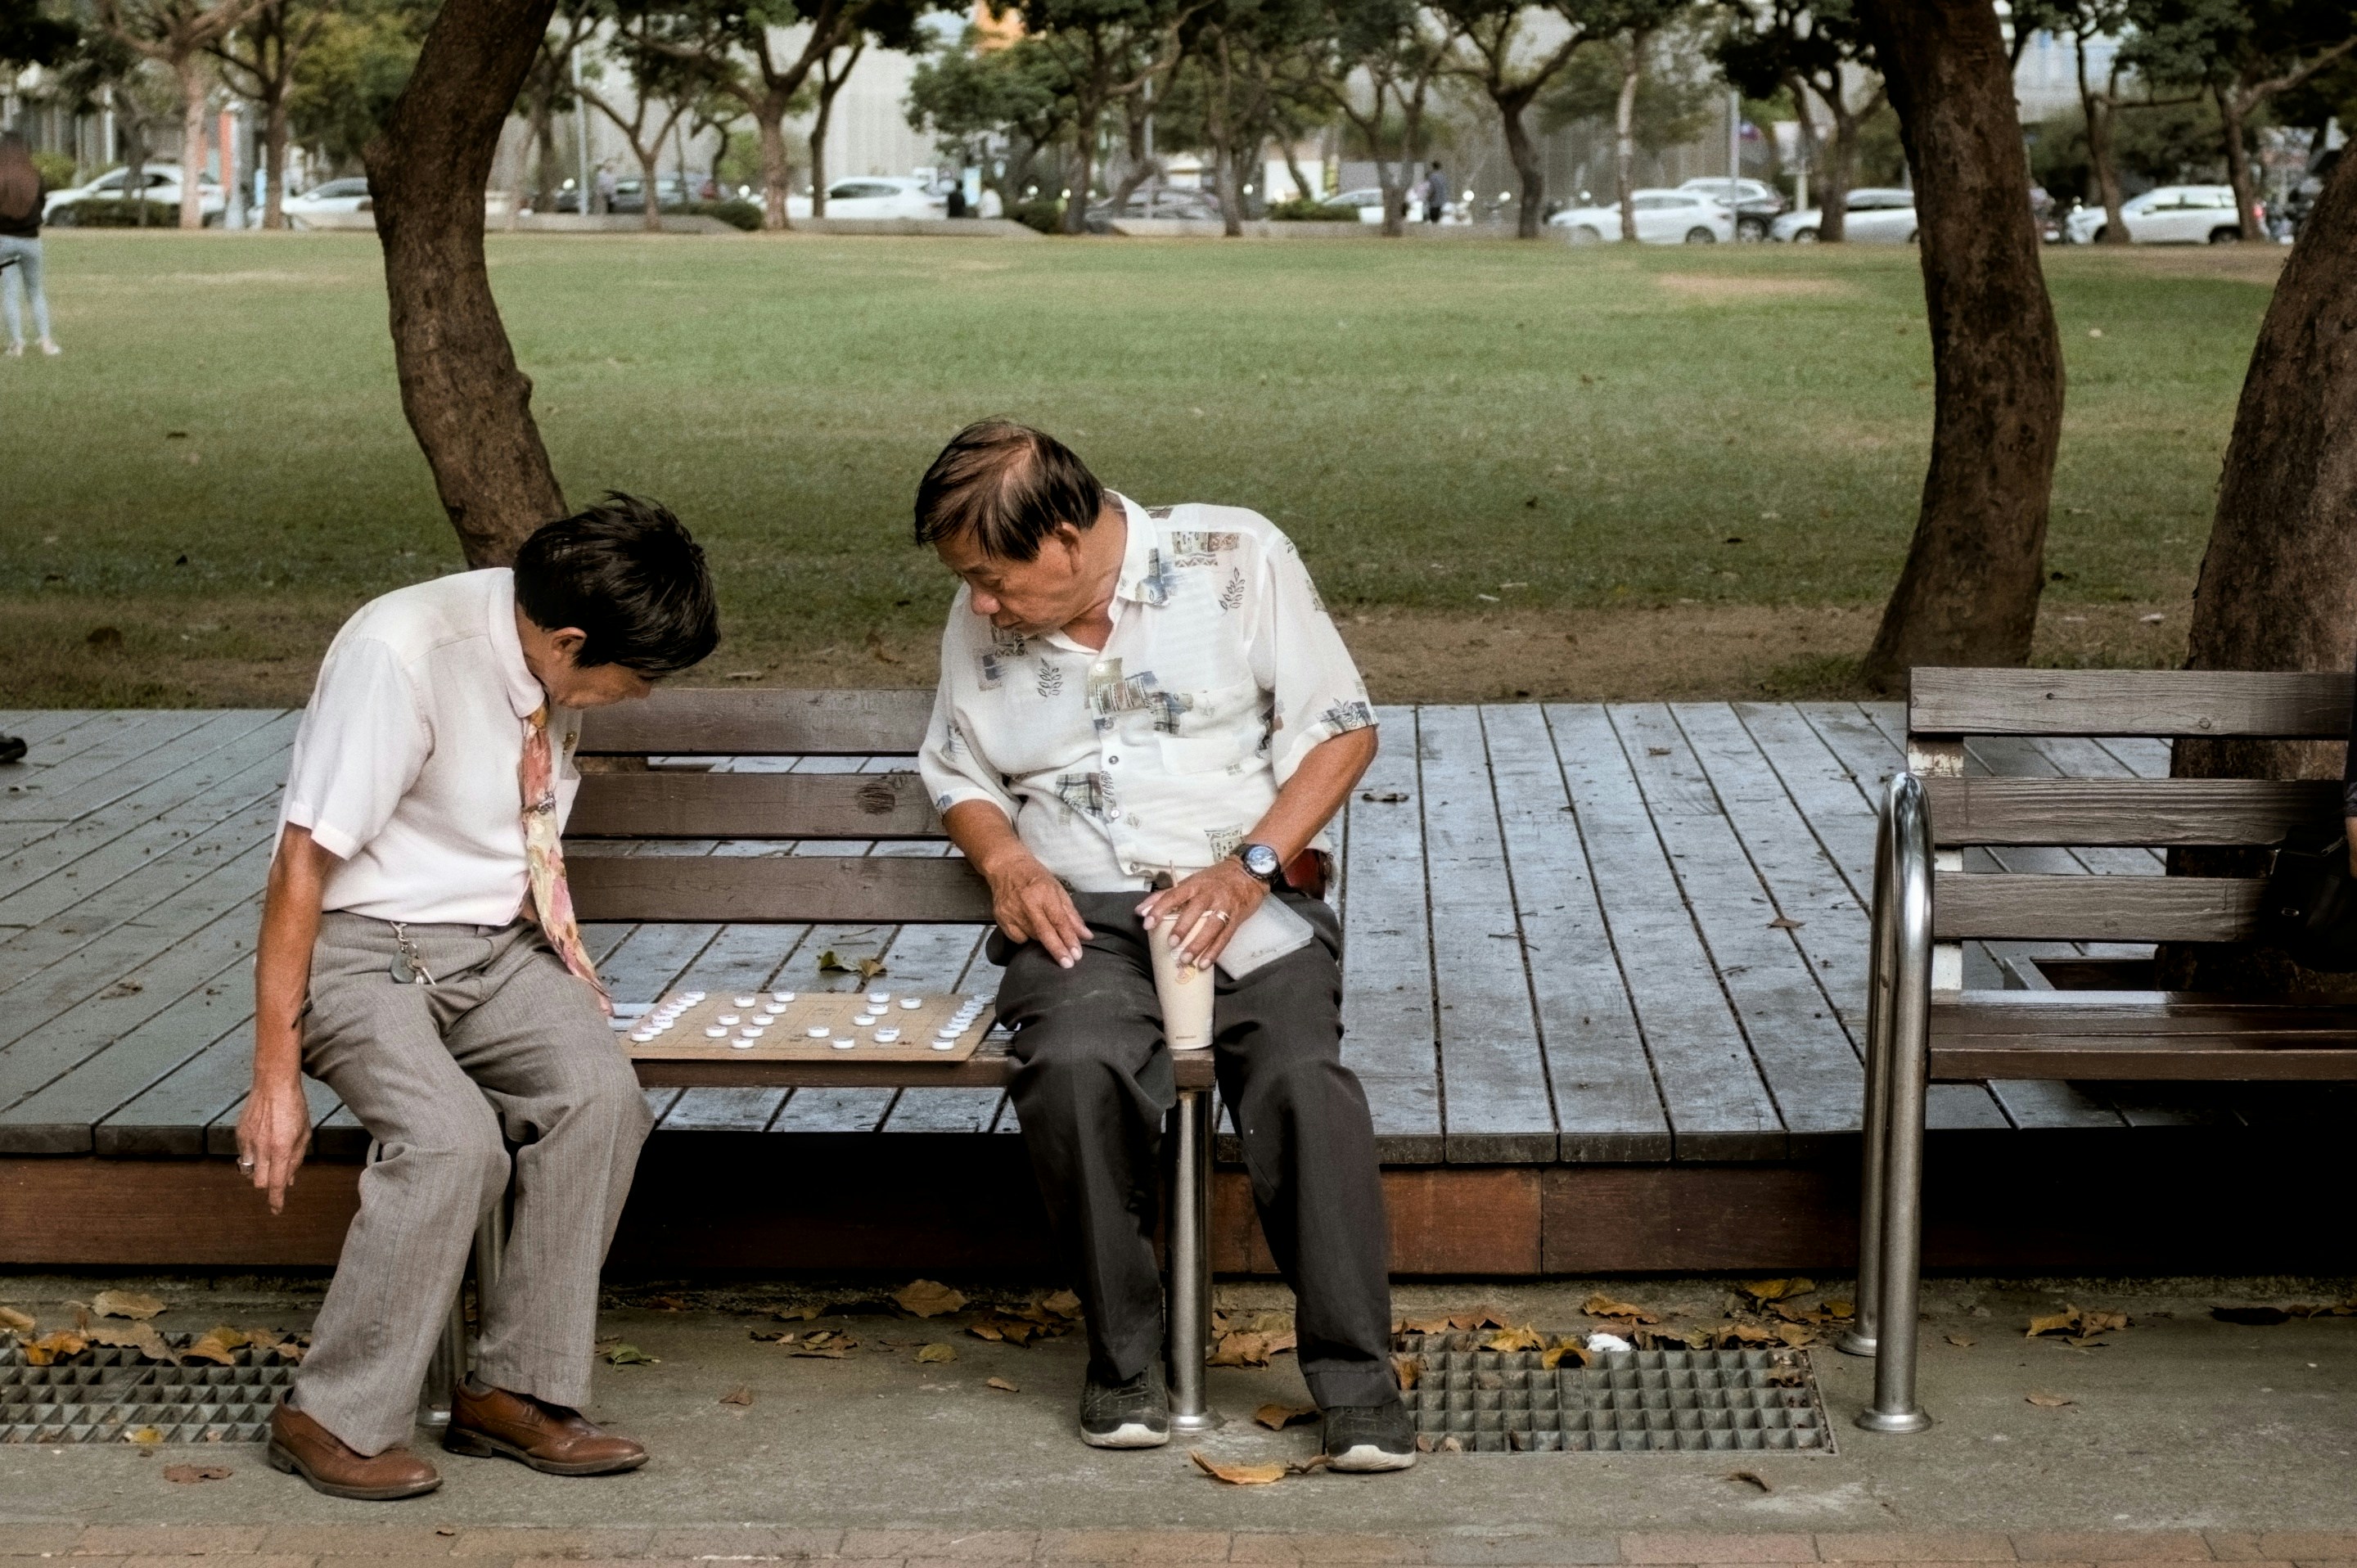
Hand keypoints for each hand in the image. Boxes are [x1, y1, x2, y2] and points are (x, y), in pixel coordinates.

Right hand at [236, 1071, 310, 1215]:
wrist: (274, 1085)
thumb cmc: (294, 1107)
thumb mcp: (304, 1134)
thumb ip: (296, 1159)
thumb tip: (289, 1180)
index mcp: (282, 1149)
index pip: (277, 1184)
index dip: (276, 1201)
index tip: (276, 1210)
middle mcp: (262, 1148)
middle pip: (260, 1183)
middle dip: (269, 1184)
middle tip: (277, 1173)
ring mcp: (248, 1142)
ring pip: (249, 1171)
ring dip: (260, 1170)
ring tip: (270, 1153)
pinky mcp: (239, 1135)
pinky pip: (243, 1154)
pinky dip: (252, 1155)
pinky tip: (262, 1140)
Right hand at [982, 846, 1091, 967]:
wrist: (1006, 866)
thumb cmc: (1036, 877)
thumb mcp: (1058, 889)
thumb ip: (1072, 914)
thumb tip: (1086, 936)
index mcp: (1044, 893)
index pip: (1059, 920)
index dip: (1069, 939)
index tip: (1077, 955)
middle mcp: (1027, 903)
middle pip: (1044, 932)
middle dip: (1057, 950)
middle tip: (1068, 964)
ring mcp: (1011, 912)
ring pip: (1032, 936)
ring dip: (1044, 941)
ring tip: (1047, 933)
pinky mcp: (1000, 919)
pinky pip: (1018, 938)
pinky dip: (1026, 937)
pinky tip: (1028, 927)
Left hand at [1136, 859, 1267, 969]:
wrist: (1248, 872)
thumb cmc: (1215, 879)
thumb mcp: (1191, 881)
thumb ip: (1165, 895)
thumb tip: (1140, 910)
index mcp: (1195, 884)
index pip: (1174, 895)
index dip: (1160, 908)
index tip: (1147, 923)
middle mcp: (1209, 894)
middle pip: (1195, 911)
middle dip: (1182, 927)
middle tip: (1171, 943)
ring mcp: (1225, 906)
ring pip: (1212, 926)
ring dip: (1199, 944)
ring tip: (1186, 959)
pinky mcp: (1236, 918)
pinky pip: (1225, 937)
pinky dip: (1214, 951)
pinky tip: (1204, 963)